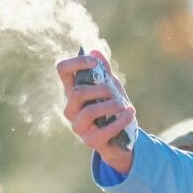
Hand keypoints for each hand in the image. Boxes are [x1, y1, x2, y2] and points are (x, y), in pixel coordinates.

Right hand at [56, 50, 137, 173]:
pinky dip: (122, 119)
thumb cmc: (114, 111)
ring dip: (112, 105)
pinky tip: (130, 113)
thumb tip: (95, 50)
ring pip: (89, 111)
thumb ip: (104, 71)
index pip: (62, 69)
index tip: (95, 64)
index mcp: (73, 91)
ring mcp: (79, 127)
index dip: (77, 62)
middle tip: (115, 93)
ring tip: (123, 105)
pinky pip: (105, 129)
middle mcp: (71, 109)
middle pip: (78, 92)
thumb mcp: (111, 88)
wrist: (123, 140)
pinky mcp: (91, 141)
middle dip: (103, 89)